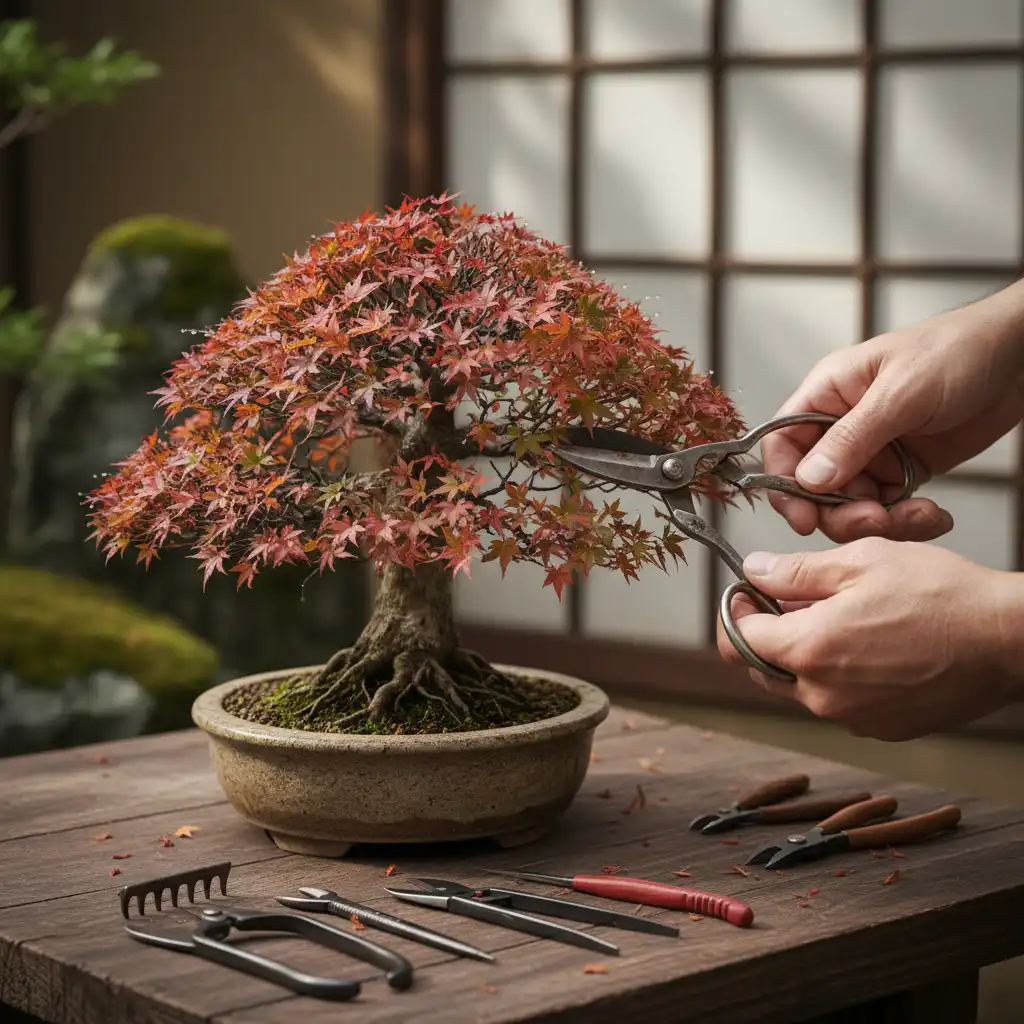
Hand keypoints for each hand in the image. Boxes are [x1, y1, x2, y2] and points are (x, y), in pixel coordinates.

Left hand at [716, 538, 1023, 740]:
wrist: (1008, 640)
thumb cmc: (940, 595)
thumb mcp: (860, 563)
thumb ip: (795, 572)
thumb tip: (753, 571)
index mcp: (808, 651)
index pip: (738, 641)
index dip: (735, 611)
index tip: (745, 593)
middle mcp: (823, 695)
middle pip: (764, 668)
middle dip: (768, 633)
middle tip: (795, 599)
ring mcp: (854, 717)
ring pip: (801, 686)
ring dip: (805, 654)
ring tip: (842, 617)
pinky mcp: (883, 728)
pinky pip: (839, 702)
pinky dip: (839, 675)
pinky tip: (870, 646)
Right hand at [763, 280, 1023, 542]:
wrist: (1019, 358)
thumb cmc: (957, 350)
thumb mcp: (901, 393)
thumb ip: (852, 438)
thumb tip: (807, 479)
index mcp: (827, 394)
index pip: (782, 444)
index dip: (783, 483)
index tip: (802, 516)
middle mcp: (842, 425)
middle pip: (812, 485)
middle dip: (838, 511)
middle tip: (872, 519)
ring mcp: (872, 450)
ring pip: (850, 503)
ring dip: (878, 520)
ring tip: (914, 515)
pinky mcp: (902, 469)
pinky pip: (888, 507)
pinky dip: (906, 519)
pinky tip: (932, 514)